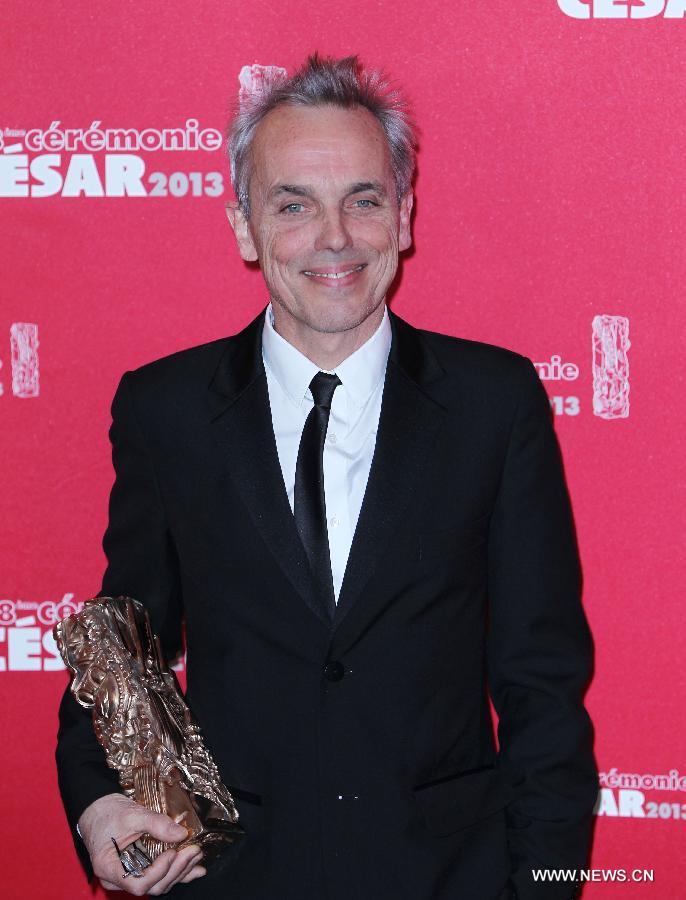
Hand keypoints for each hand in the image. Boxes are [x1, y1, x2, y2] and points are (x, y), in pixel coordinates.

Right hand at [77, 793, 206, 894]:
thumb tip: (181, 834)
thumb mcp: (132, 814)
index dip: (159, 872)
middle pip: (152, 886)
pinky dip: (178, 872)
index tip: (171, 852)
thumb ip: (157, 824)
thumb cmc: (108, 813)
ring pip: (158, 884)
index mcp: (109, 867)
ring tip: (196, 855)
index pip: (138, 883)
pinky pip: (159, 876)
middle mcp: (118, 878)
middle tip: (192, 851)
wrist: (99, 809)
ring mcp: (129, 874)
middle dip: (176, 870)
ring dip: (180, 871)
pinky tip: (195, 868)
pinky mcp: (140, 868)